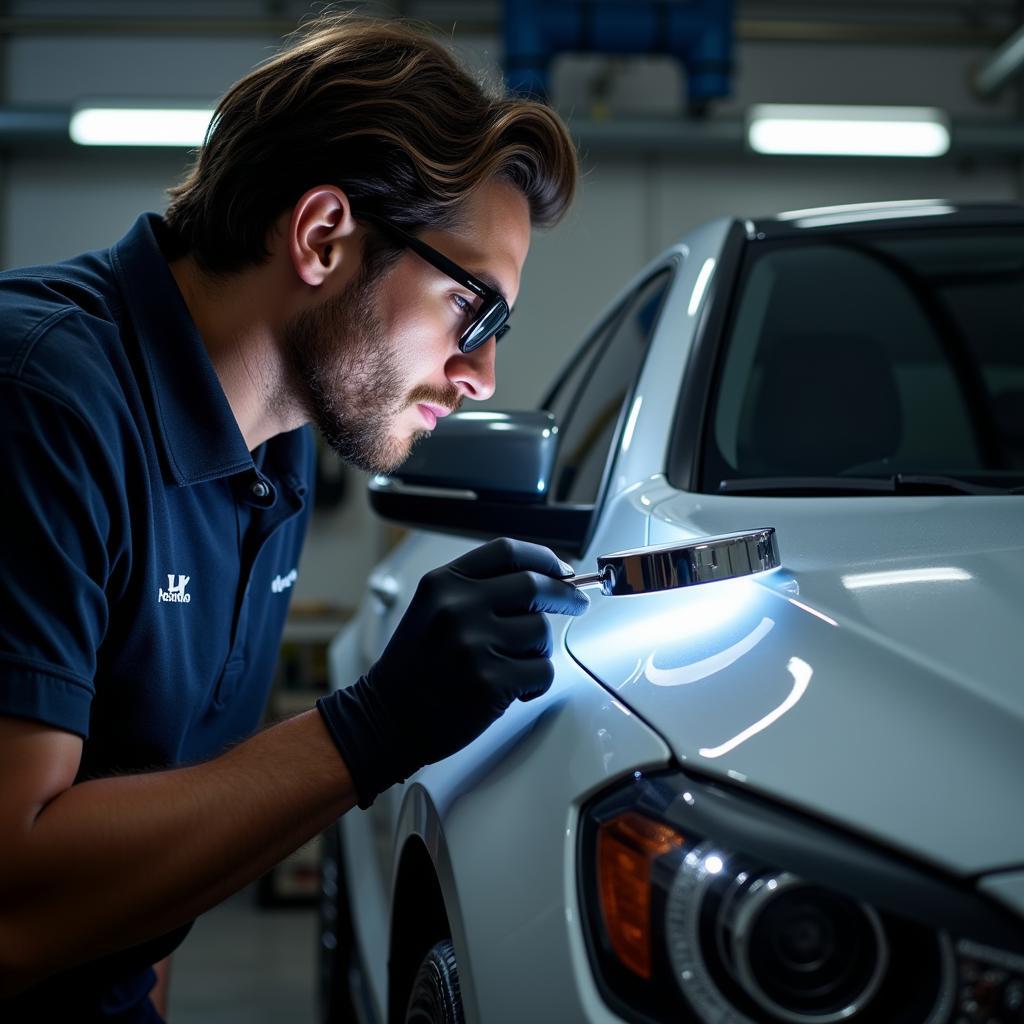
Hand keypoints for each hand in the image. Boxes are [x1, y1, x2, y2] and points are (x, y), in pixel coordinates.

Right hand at [317, 538, 589, 806]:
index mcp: (444, 584)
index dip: (542, 557)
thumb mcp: (432, 609)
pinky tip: (513, 688)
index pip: (507, 552)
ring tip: (513, 663)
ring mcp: (474, 644)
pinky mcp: (490, 681)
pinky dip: (537, 682)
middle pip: (535, 585)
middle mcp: (458, 607)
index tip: (561, 569)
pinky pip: (542, 672)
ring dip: (539, 649)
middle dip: (565, 595)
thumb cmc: (414, 668)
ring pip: (542, 632)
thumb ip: (477, 589)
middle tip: (575, 603)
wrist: (385, 719)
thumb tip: (541, 580)